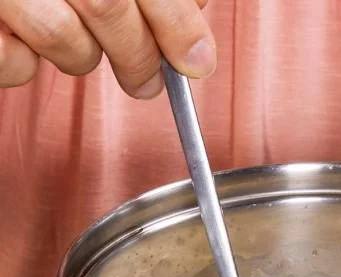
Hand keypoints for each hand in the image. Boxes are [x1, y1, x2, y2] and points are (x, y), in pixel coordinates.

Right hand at [0, 0, 214, 96]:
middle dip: (140, 57)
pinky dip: (24, 65)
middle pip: (108, 7)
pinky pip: (11, 62)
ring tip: (77, 46)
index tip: (197, 61)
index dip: (178, 24)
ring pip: (64, 39)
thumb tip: (193, 28)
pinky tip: (23, 42)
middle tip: (148, 81)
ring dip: (81, 57)